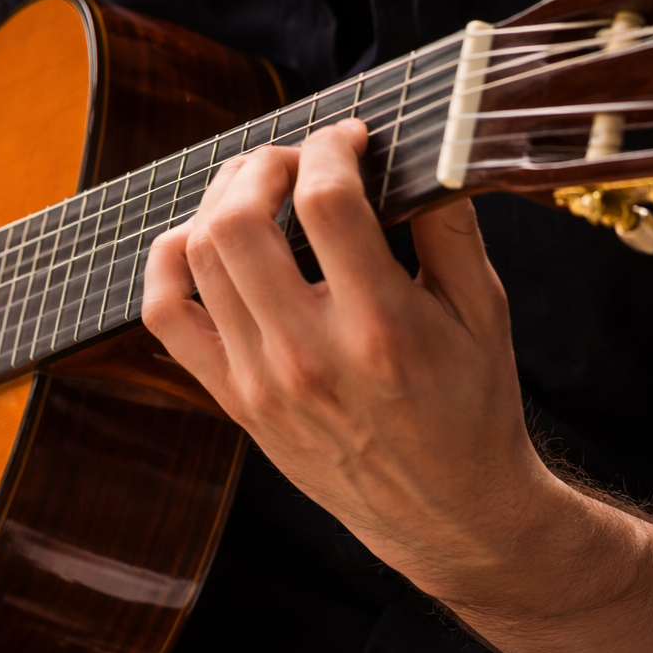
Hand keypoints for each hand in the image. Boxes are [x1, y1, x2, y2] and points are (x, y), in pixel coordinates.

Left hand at [143, 118, 560, 597]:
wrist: (447, 514)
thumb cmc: (474, 407)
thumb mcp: (485, 311)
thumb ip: (449, 223)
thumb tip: (422, 143)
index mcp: (382, 328)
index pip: (324, 202)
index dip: (330, 146)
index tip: (350, 138)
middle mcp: (310, 356)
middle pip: (238, 222)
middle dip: (262, 163)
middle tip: (295, 157)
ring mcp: (262, 383)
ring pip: (197, 257)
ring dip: (220, 199)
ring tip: (256, 188)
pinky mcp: (236, 402)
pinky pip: (167, 316)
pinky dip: (169, 262)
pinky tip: (201, 238)